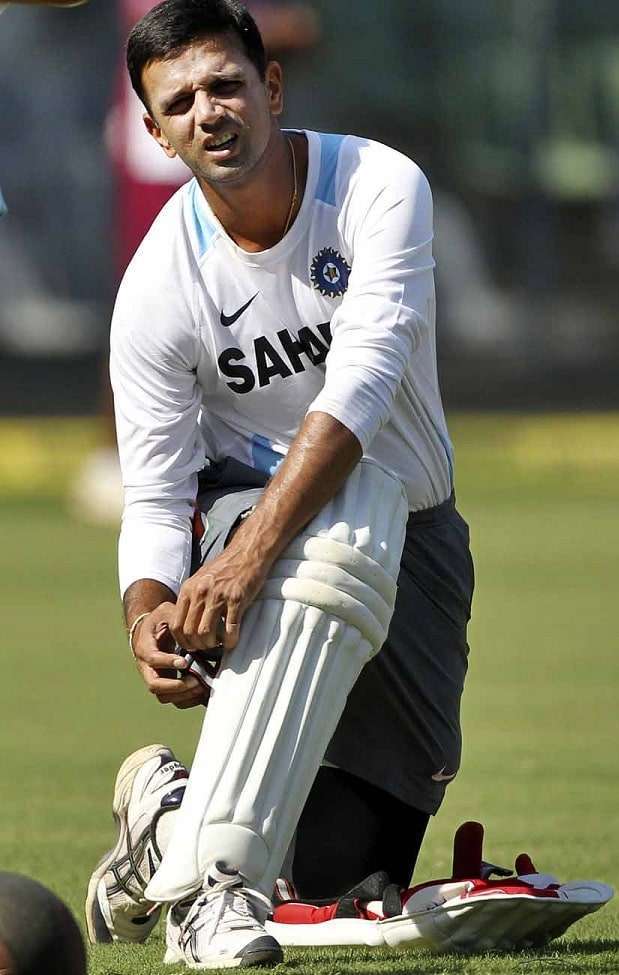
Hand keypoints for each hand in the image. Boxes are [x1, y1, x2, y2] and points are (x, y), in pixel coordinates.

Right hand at [131, 603, 208, 708]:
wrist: (149, 631)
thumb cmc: (160, 619)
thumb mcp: (166, 612)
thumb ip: (177, 616)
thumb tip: (197, 624)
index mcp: (145, 648)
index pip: (153, 659)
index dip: (167, 662)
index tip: (185, 662)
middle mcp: (147, 667)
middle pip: (155, 685)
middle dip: (177, 686)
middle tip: (197, 681)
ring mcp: (155, 678)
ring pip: (164, 696)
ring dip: (184, 695)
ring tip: (203, 686)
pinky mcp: (165, 685)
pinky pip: (174, 700)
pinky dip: (188, 700)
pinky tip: (204, 692)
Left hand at [170, 535, 269, 651]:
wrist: (247, 552)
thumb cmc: (225, 567)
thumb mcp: (200, 579)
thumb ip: (192, 598)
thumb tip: (187, 621)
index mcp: (188, 589)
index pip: (176, 624)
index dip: (181, 640)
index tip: (190, 645)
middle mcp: (200, 593)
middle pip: (189, 631)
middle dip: (196, 645)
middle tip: (205, 647)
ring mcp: (218, 596)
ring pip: (206, 633)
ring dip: (211, 645)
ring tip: (217, 644)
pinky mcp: (237, 599)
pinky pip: (230, 629)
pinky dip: (230, 641)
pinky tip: (232, 640)